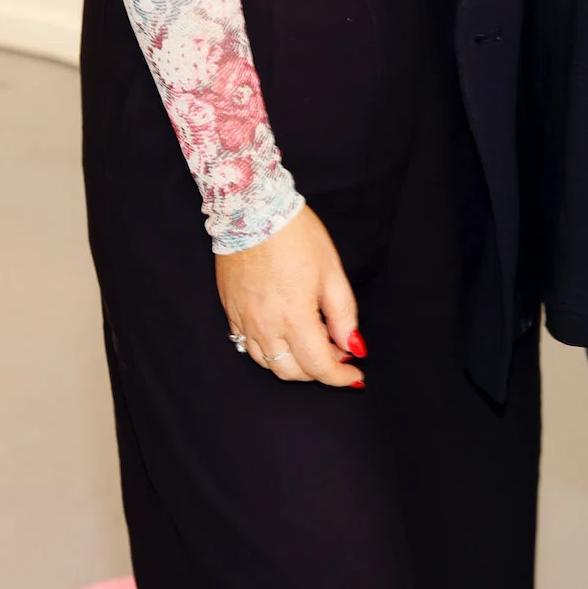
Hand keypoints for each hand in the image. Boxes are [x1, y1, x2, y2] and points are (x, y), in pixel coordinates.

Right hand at [216, 206, 365, 388]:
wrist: (253, 211)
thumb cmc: (296, 236)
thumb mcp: (331, 271)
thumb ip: (343, 314)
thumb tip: (353, 346)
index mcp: (295, 318)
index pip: (320, 366)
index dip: (341, 377)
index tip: (356, 375)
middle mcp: (266, 328)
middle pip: (293, 372)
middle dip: (319, 371)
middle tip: (338, 351)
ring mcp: (244, 322)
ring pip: (269, 364)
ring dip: (294, 365)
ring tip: (313, 343)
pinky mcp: (231, 312)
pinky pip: (249, 346)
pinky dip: (270, 351)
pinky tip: (284, 334)